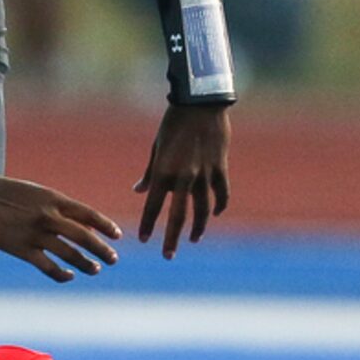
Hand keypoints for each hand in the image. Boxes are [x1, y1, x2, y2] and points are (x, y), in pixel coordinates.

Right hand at [0, 175, 120, 282]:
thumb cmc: (8, 192)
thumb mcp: (38, 193)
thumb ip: (57, 206)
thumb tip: (80, 221)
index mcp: (54, 199)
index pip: (88, 214)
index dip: (106, 225)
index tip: (118, 235)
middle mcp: (49, 217)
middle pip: (84, 237)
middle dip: (102, 250)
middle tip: (113, 259)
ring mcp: (36, 234)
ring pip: (70, 254)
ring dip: (86, 264)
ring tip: (95, 270)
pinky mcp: (22, 249)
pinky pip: (48, 267)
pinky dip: (62, 274)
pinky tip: (69, 276)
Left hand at [135, 104, 230, 257]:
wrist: (201, 103)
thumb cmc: (173, 123)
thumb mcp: (157, 147)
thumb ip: (150, 173)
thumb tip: (139, 191)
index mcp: (164, 171)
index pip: (153, 206)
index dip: (147, 224)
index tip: (143, 240)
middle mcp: (183, 177)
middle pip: (177, 216)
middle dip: (171, 238)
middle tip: (167, 256)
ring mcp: (204, 174)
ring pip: (202, 210)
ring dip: (197, 228)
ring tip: (193, 239)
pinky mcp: (220, 168)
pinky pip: (221, 194)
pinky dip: (219, 207)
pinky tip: (215, 215)